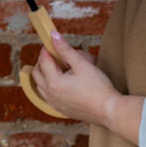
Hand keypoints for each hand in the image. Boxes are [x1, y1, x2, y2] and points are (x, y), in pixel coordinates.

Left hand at [31, 28, 144, 143]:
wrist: (109, 110)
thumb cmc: (98, 87)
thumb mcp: (82, 64)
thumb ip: (65, 49)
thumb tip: (53, 35)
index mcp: (54, 82)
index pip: (43, 61)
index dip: (46, 49)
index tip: (52, 42)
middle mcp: (51, 95)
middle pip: (37, 74)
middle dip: (42, 61)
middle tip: (53, 53)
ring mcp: (55, 104)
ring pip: (40, 86)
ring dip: (44, 74)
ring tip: (57, 66)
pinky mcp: (61, 110)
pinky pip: (47, 96)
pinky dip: (48, 86)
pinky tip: (61, 82)